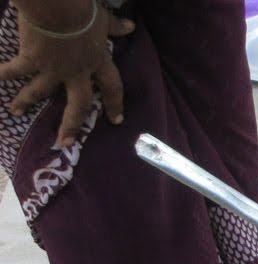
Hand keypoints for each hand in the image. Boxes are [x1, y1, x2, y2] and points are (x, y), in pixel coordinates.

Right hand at [0, 2, 134, 146]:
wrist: (58, 7)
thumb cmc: (83, 11)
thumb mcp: (102, 19)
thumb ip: (115, 27)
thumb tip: (131, 27)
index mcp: (97, 62)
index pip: (112, 87)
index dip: (115, 104)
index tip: (116, 120)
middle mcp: (77, 72)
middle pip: (78, 104)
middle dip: (72, 124)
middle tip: (66, 142)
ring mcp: (52, 69)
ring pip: (40, 92)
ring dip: (25, 101)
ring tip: (15, 112)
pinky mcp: (31, 60)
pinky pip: (15, 70)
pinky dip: (3, 74)